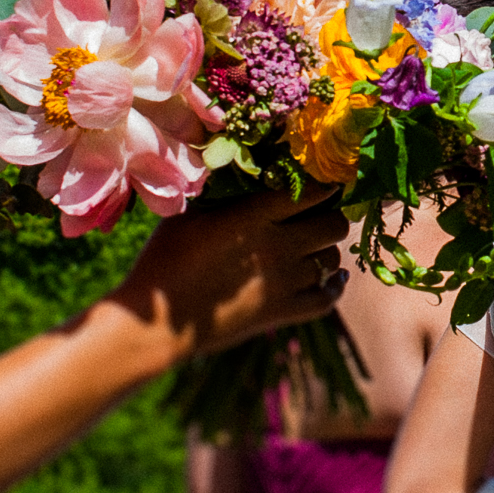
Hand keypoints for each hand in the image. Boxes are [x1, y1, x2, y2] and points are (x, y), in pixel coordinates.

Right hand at [122, 187, 350, 358]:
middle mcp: (279, 247)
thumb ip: (223, 192)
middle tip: (319, 213)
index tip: (323, 181)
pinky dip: (334, 285)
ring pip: (332, 259)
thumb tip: (242, 169)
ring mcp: (284, 283)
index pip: (312, 192)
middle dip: (331, 214)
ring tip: (314, 243)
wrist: (158, 322)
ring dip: (326, 248)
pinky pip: (327, 298)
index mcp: (255, 217)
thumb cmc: (164, 260)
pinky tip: (333, 276)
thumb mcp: (189, 214)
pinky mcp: (282, 313)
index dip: (324, 184)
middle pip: (334, 224)